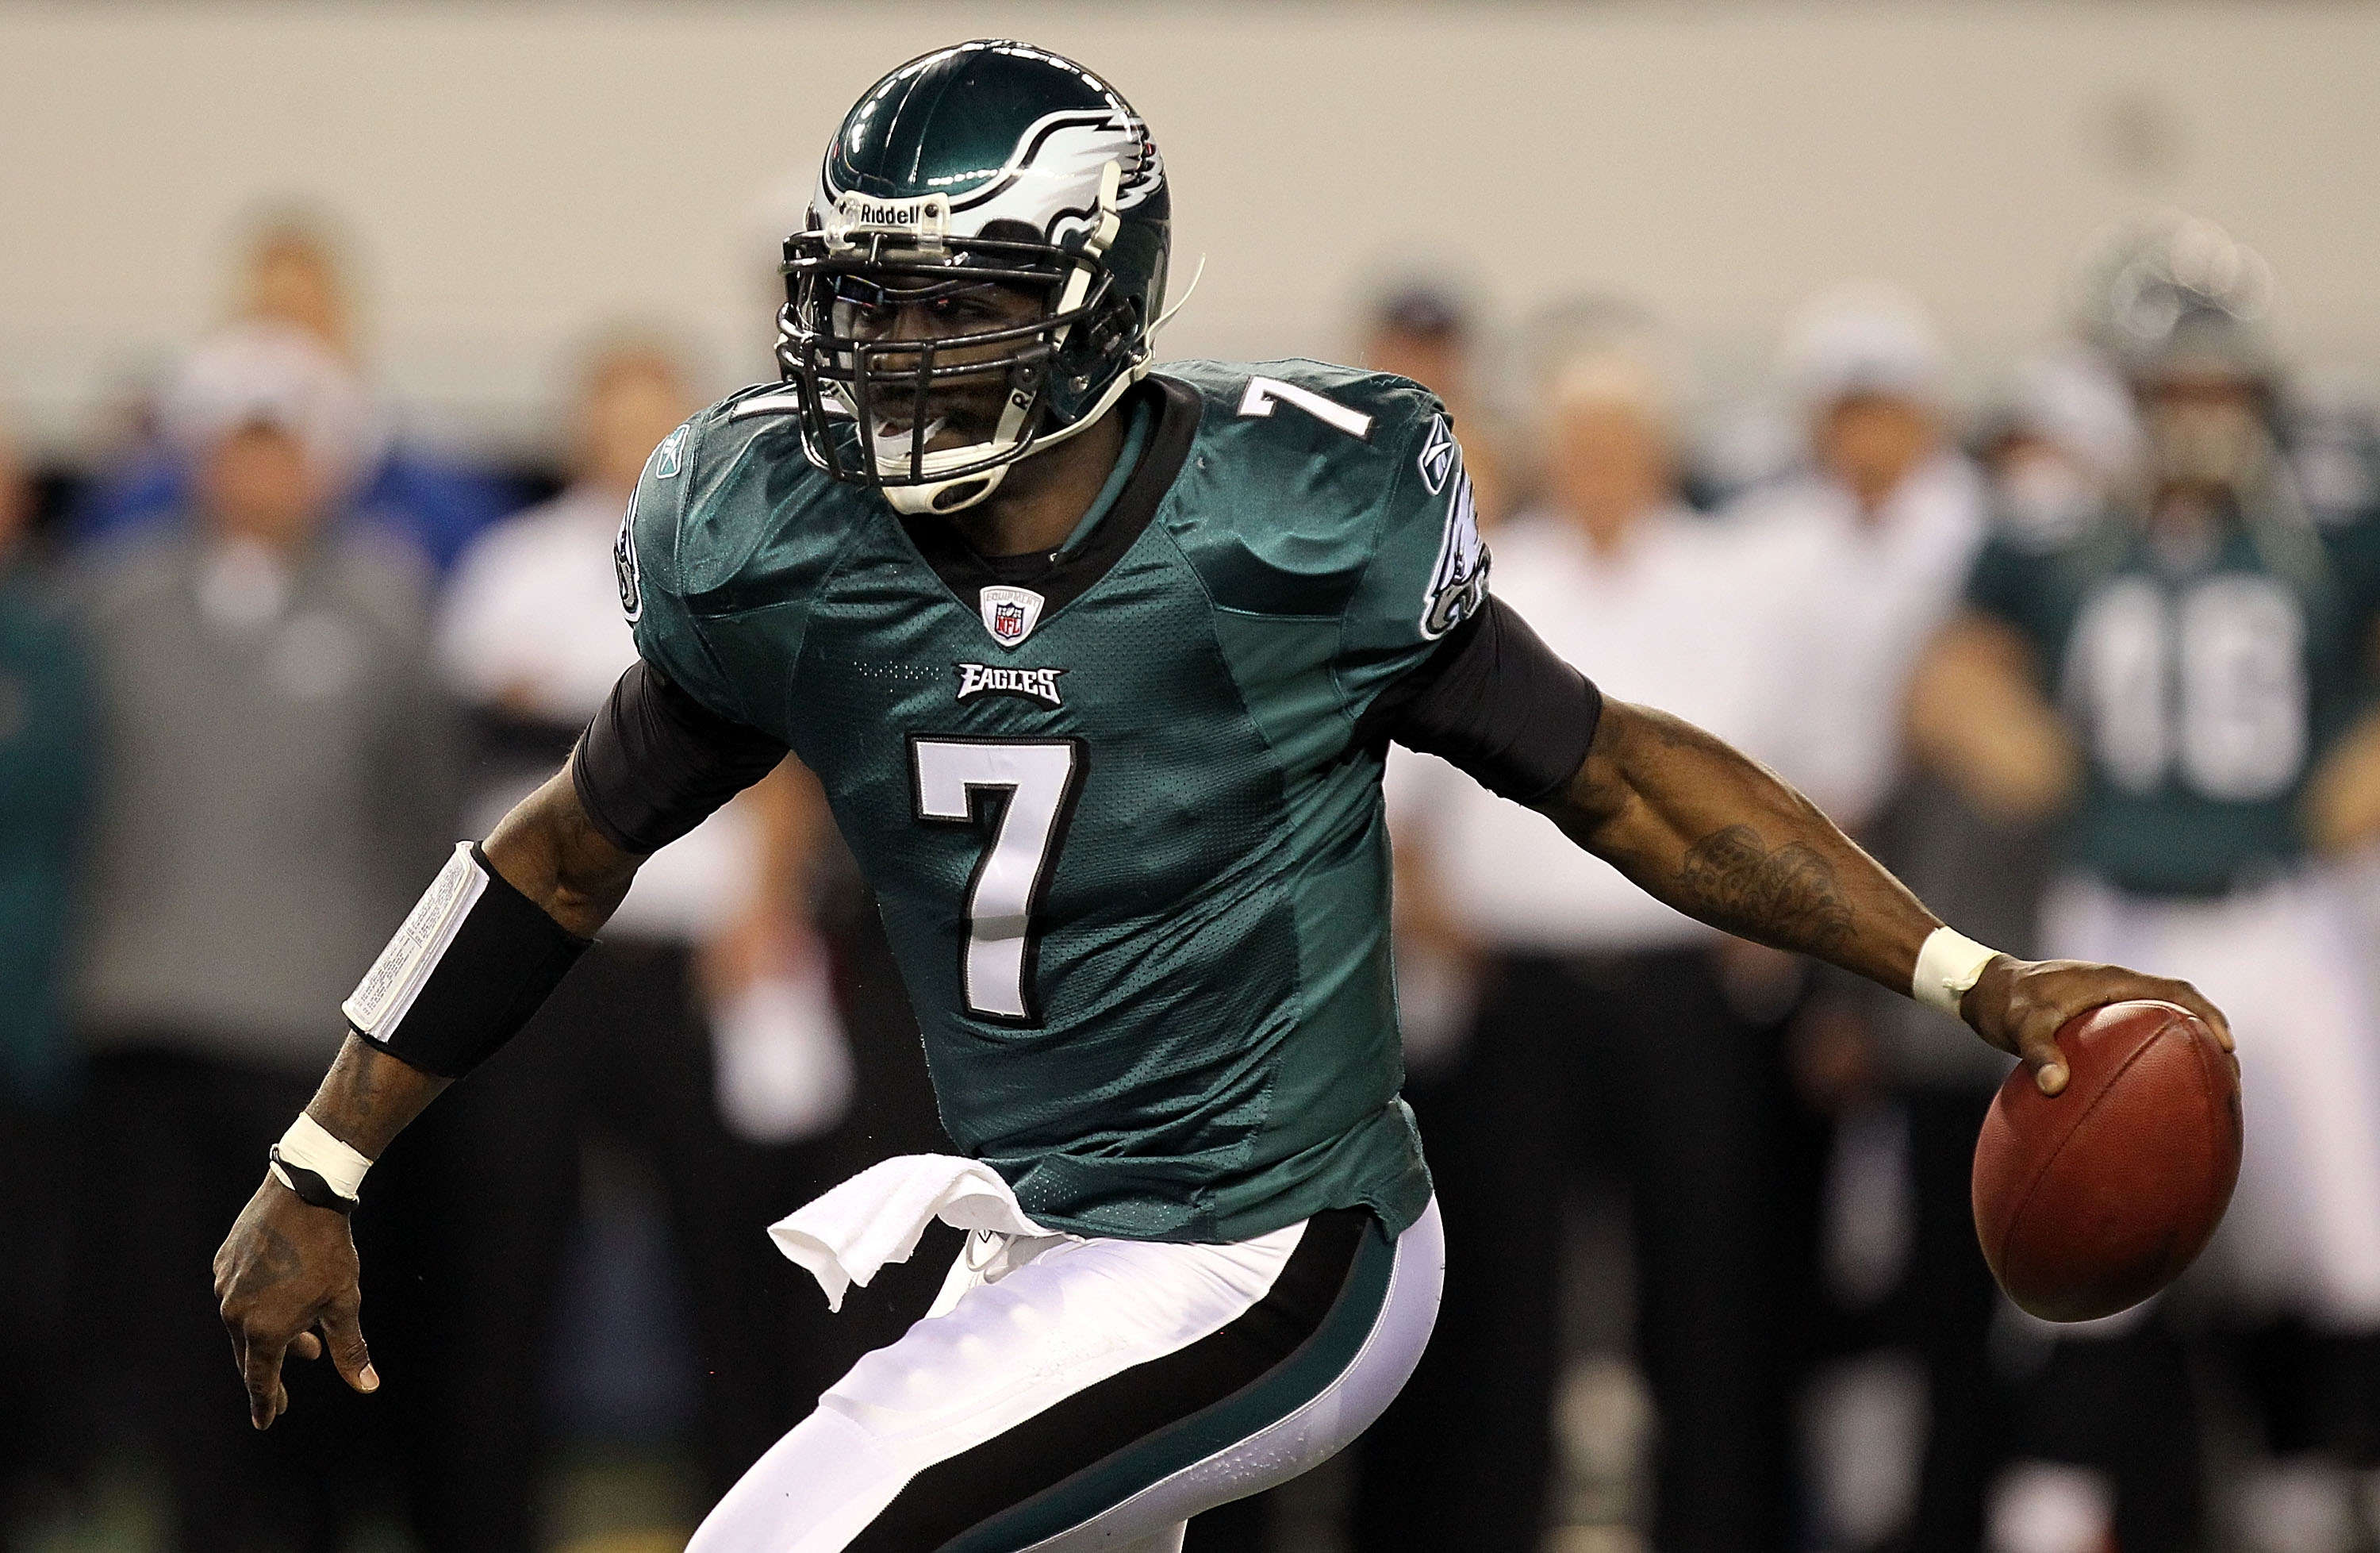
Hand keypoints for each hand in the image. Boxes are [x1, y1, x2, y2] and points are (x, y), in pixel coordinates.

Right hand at [213, 1173, 378, 1428]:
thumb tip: (368, 1386)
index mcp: (263, 1329)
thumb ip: (349, 1349)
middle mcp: (235, 1312)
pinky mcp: (223, 1262)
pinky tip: (281, 1302)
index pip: (262, 1380)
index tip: (266, 1422)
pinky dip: (258, 1307)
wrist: (304, 1192)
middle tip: (281, 1396)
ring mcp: (225, 1286)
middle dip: (270, 1376)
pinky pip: (238, 1295)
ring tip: (304, 1343)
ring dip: (271, 1337)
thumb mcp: (344, 1303)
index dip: (266, 1403)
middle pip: (250, 1355)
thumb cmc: (328, 1250)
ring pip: (244, 1324)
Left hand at [1962, 956, 2233, 1096]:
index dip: (2207, 1016)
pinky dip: (2163, 1057)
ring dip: (2192, 1049)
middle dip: (2211, 1039)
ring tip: (2212, 1090)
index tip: (2227, 1046)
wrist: (1983, 989)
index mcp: (2114, 981)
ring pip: (2166, 1022)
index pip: (2176, 992)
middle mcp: (2119, 989)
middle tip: (2232, 1080)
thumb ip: (2037, 1052)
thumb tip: (2055, 1086)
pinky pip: (2144, 1035)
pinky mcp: (2102, 1020)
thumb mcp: (2019, 1025)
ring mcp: (2113, 1004)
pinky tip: (2162, 1093)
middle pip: (2182, 1009)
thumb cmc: (2004, 1003)